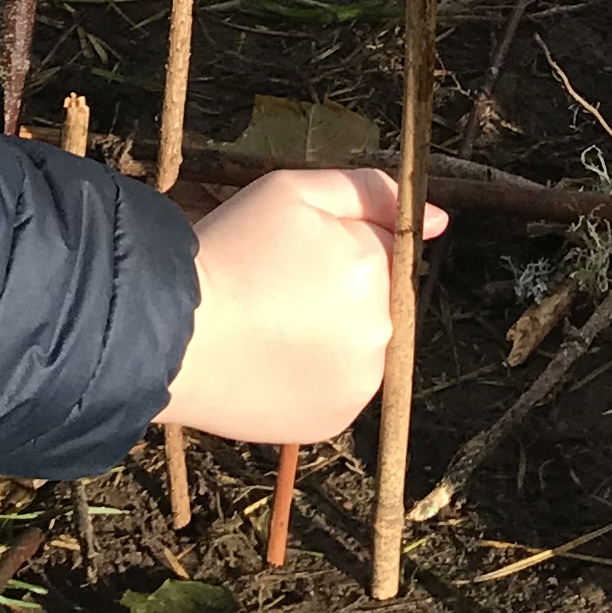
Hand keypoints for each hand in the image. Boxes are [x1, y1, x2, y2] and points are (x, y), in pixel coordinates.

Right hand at [161, 164, 447, 443]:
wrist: (171, 336)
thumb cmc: (228, 251)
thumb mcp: (292, 191)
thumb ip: (370, 191)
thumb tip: (441, 220)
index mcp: (375, 271)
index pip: (380, 249)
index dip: (332, 245)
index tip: (288, 253)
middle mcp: (380, 333)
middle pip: (371, 299)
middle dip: (333, 290)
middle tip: (271, 288)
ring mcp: (359, 384)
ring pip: (355, 345)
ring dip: (326, 334)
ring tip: (266, 326)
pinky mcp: (333, 421)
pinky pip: (336, 387)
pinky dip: (312, 375)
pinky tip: (269, 361)